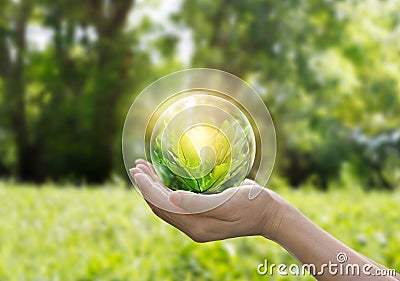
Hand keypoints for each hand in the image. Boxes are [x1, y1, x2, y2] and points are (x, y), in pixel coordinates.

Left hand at [130, 159, 292, 241]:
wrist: (270, 213)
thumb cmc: (252, 205)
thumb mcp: (227, 202)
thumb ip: (198, 203)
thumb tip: (171, 198)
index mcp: (197, 226)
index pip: (163, 206)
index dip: (147, 189)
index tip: (138, 172)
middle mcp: (193, 226)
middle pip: (161, 206)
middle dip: (146, 186)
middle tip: (136, 166)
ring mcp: (197, 221)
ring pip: (167, 204)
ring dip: (154, 186)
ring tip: (144, 168)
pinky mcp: (203, 214)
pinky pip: (178, 202)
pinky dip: (167, 189)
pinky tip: (164, 176)